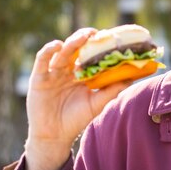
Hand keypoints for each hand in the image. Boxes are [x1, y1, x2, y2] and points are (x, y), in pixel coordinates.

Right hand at [24, 28, 129, 169]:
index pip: (91, 55)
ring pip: (62, 51)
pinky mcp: (39, 77)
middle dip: (86, 39)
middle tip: (97, 33)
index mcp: (82, 74)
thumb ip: (112, 90)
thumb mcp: (97, 104)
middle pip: (77, 49)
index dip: (99, 46)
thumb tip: (131, 77)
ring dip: (73, 42)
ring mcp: (53, 73)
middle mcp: (68, 70)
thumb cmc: (76, 120)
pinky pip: (42, 59)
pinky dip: (49, 50)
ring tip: (84, 36)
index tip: (111, 38)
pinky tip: (58, 45)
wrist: (54, 136)